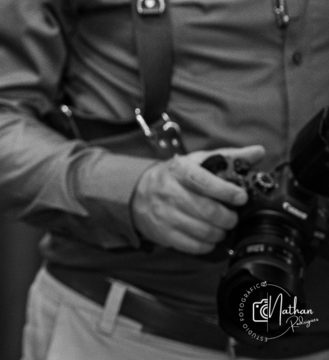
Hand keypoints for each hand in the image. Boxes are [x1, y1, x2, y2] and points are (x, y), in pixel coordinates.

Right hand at [130, 145, 265, 254]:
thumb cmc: (175, 176)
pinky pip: (194, 246)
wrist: (138, 191)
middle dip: (228, 218)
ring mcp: (164, 214)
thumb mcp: (197, 161)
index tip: (241, 197)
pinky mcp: (163, 233)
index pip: (204, 182)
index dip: (226, 191)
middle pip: (208, 211)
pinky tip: (208, 236)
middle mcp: (168, 191)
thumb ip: (229, 157)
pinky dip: (207, 244)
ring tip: (221, 226)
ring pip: (204, 231)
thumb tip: (258, 151)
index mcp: (179, 170)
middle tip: (232, 216)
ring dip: (220, 232)